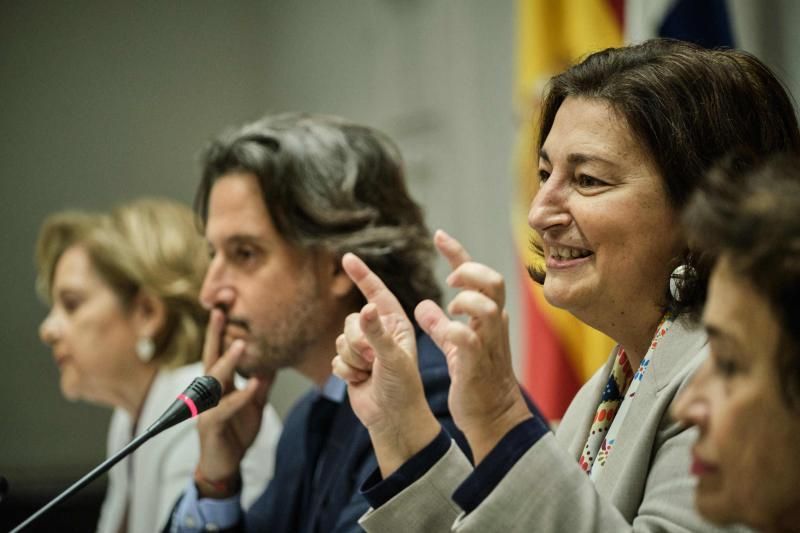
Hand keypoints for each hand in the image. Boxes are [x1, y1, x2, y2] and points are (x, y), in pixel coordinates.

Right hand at [195, 308, 273, 496]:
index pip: (218, 352)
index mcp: (219, 383)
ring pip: (215, 380)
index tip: (224, 307)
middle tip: (220, 311)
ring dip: (228, 362)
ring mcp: (207, 407)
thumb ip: (261, 382)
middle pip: (211, 357)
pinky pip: (225, 408)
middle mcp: (209, 391)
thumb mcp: (254, 403)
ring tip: (241, 344)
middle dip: (215, 334)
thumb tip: (273, 361)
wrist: (225, 464)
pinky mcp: (211, 425)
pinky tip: (252, 385)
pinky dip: (240, 397)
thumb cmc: (236, 431)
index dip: (221, 331)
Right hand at [332, 253, 439, 476]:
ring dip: (352, 360)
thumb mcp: (394, 358)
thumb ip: (377, 333)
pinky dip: (346, 372)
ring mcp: (364, 349)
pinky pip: (335, 359)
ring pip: (340, 340)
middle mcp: (379, 333)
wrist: (393, 419)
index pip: (377, 293)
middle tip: (373, 361)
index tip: (347, 258)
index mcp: (396, 324)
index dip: (362, 275)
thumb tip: (367, 308)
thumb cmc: (403, 388)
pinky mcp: (350, 365)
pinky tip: (361, 382)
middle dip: (357, 343)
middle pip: (350, 321)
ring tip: (370, 373)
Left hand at [416, 230, 531, 463]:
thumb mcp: (456, 347)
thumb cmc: (476, 380)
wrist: (493, 416)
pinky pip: (469, 340)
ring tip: (449, 306)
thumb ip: (440, 325)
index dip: (458, 253)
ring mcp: (488, 344)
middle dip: (469, 271)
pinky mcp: (478, 365)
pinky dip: (454, 330)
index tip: (438, 235)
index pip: (478, 276)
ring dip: (466, 300)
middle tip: (449, 280)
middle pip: (493, 282)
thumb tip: (423, 306)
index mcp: (487, 318)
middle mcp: (493, 325)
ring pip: (487, 307)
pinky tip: (445, 331)